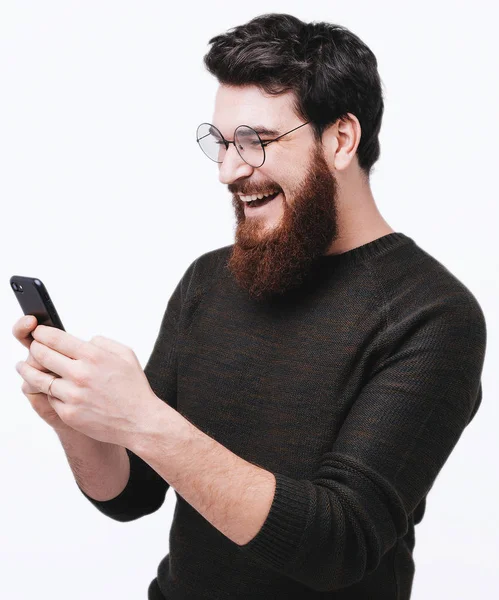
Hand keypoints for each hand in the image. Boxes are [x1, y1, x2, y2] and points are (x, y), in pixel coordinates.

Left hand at [14, 324, 163, 447]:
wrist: (139, 421)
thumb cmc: (134, 387)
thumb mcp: (126, 354)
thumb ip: (102, 342)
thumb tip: (83, 341)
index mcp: (94, 356)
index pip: (56, 339)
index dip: (42, 333)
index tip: (38, 332)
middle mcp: (80, 374)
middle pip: (42, 355)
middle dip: (34, 348)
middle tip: (33, 347)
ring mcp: (73, 395)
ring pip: (39, 379)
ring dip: (28, 370)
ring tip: (23, 366)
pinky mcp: (69, 414)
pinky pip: (51, 398)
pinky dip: (51, 392)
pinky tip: (52, 388)